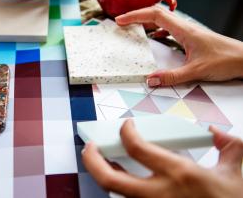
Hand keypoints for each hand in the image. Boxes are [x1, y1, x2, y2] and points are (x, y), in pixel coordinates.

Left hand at [82, 119, 242, 197]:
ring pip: (116, 194)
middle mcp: (161, 194)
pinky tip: (121, 179)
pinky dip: (121, 189)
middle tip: (89, 147)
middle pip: (111, 180)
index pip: (137, 147)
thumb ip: (228, 146)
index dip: (125, 132)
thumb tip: (215, 132)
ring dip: (105, 176)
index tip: (126, 127)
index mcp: (180, 174)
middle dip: (92, 161)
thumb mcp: (236, 171)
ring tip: (101, 162)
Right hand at [116, 6, 242, 85]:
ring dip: (147, 22)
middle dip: (137, 16)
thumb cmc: (227, 60)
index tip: (122, 20)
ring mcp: (188, 32)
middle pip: (156, 14)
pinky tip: (155, 38)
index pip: (155, 15)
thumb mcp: (196, 71)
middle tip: (123, 23)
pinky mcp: (192, 38)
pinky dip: (158, 31)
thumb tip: (151, 80)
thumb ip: (172, 77)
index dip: (135, 15)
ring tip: (134, 29)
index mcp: (184, 30)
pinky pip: (170, 29)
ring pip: (163, 21)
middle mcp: (185, 28)